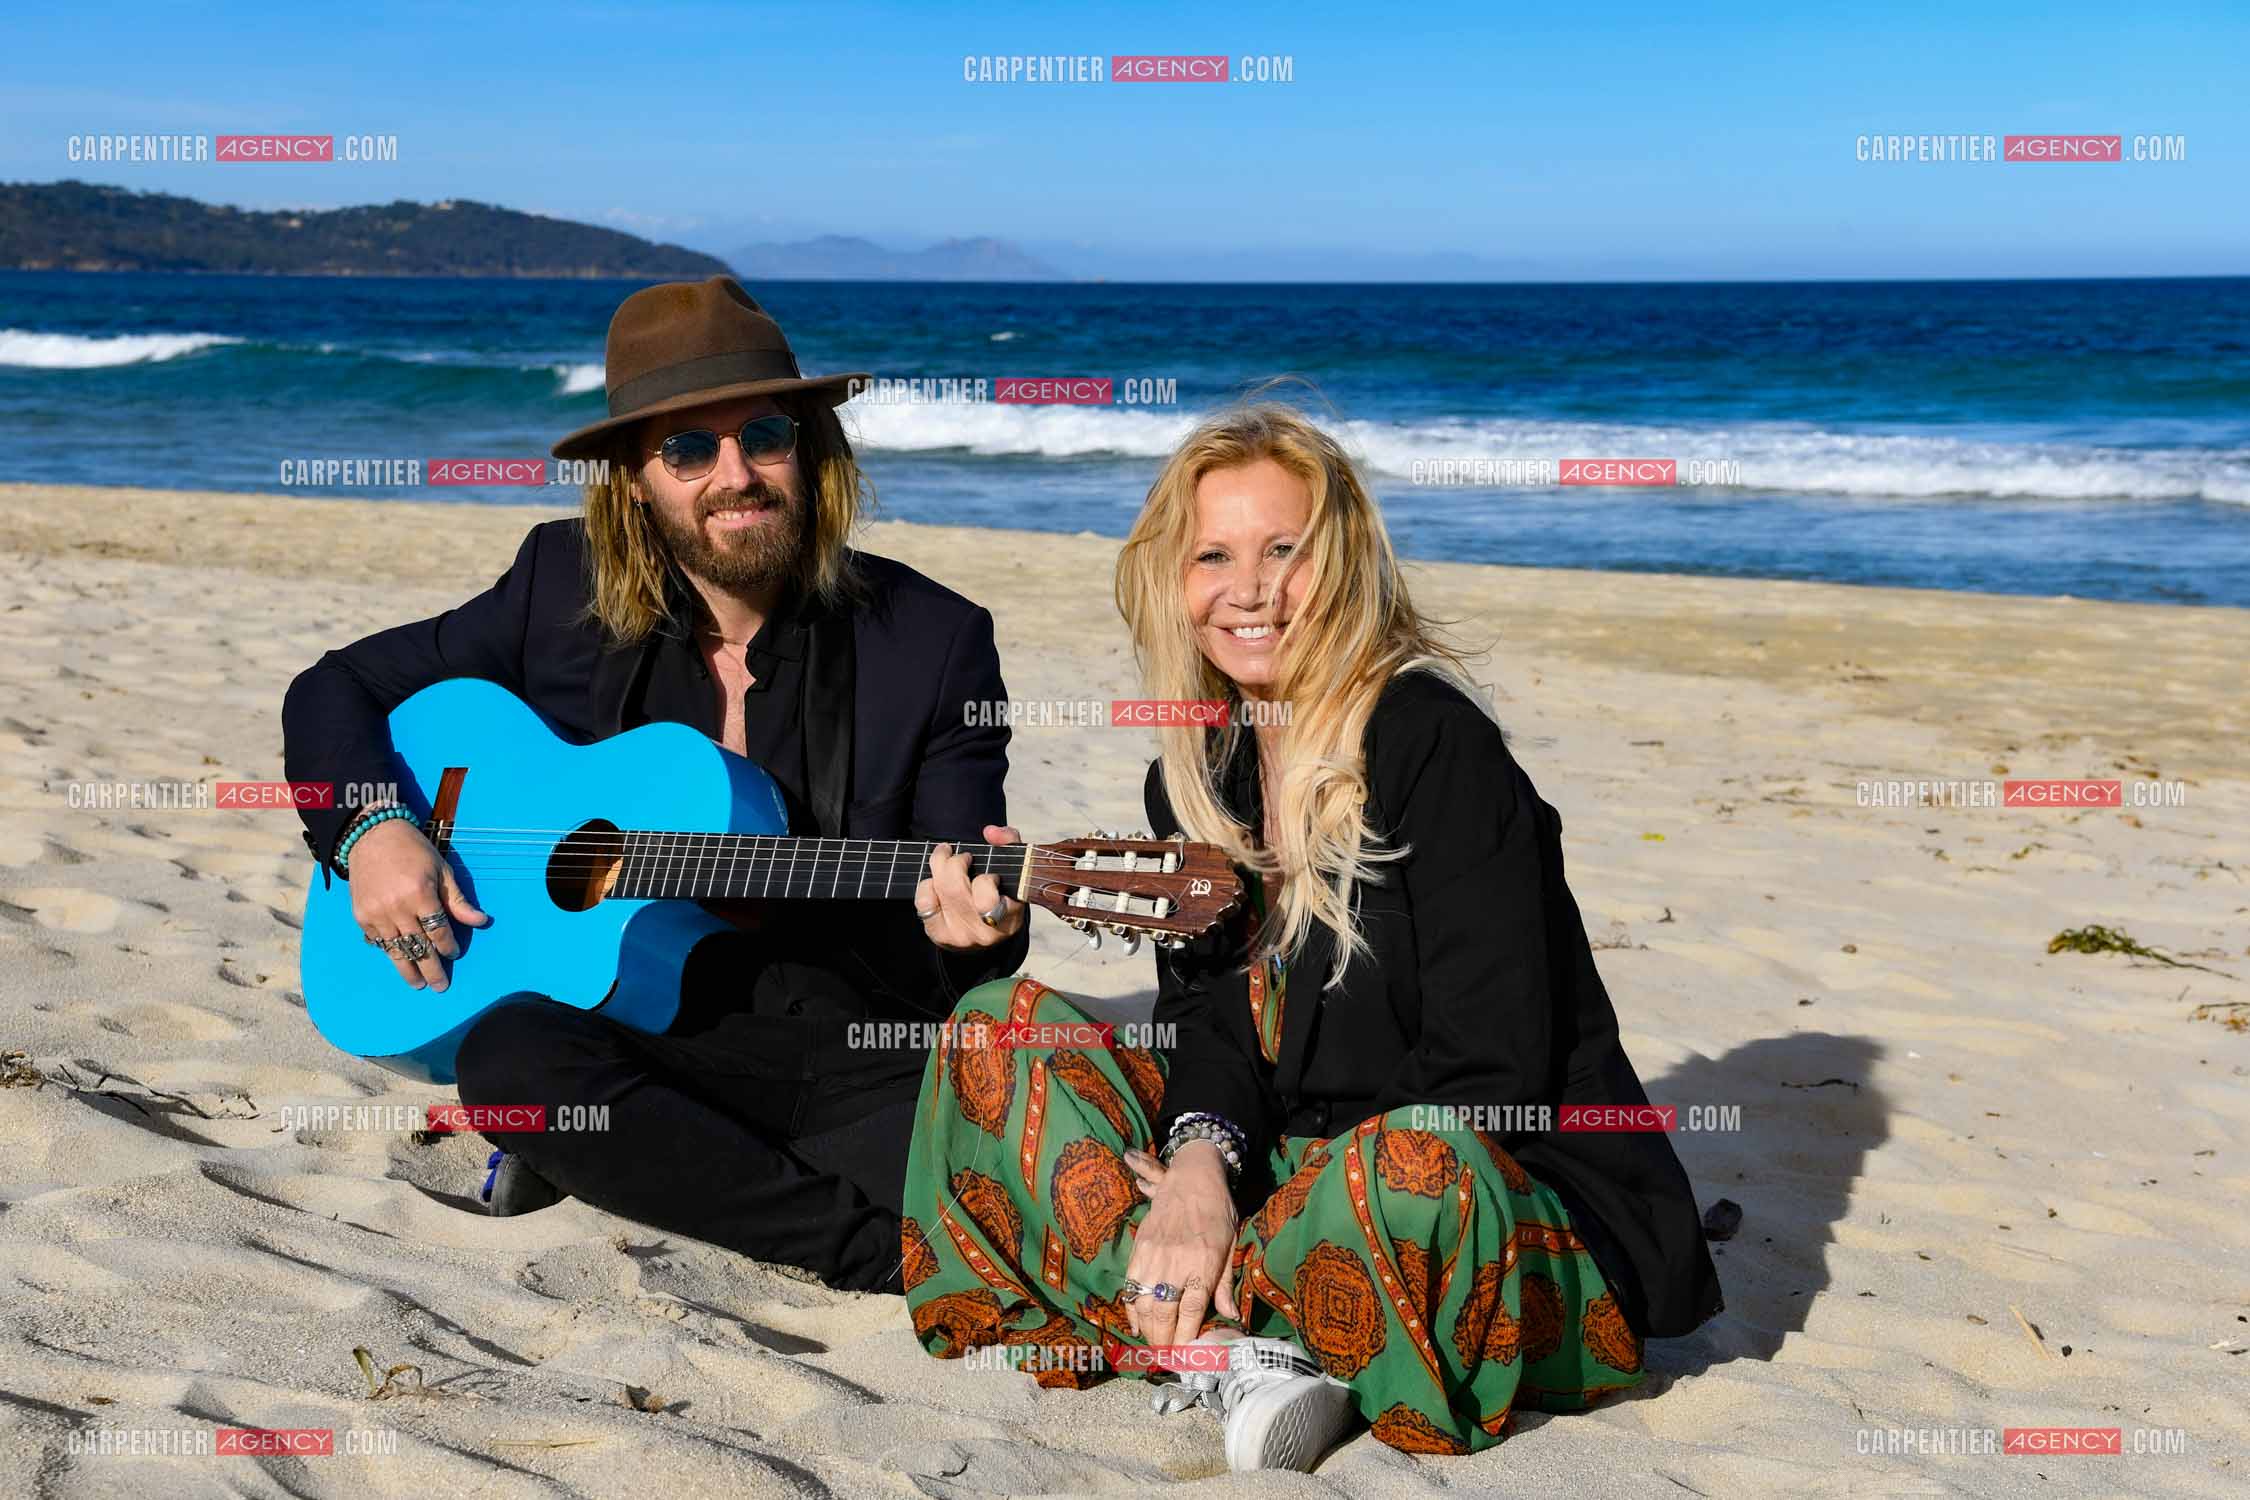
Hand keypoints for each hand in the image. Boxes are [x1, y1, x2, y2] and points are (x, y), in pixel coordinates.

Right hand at [347, 818, 488, 990]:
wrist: (372, 836)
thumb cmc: (413, 851)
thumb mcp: (442, 870)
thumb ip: (458, 901)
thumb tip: (481, 921)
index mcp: (420, 894)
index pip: (438, 931)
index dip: (449, 946)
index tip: (455, 953)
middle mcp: (396, 908)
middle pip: (418, 947)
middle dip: (431, 970)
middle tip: (440, 986)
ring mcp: (376, 914)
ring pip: (396, 950)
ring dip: (408, 970)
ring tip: (418, 985)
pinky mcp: (361, 916)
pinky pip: (378, 942)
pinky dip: (390, 952)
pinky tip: (399, 961)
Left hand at [915, 824, 1026, 950]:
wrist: (989, 930)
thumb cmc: (1003, 894)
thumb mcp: (1015, 869)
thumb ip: (1009, 843)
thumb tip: (990, 832)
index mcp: (1007, 920)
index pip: (988, 901)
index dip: (986, 881)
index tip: (991, 875)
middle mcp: (982, 932)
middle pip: (956, 888)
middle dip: (956, 862)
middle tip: (963, 856)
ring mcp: (958, 935)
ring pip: (941, 890)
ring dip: (940, 866)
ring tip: (946, 858)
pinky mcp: (939, 934)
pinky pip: (924, 902)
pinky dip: (927, 885)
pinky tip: (936, 881)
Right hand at [1121, 1139, 1239, 1347]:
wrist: (1193, 1177)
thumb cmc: (1218, 1212)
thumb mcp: (1230, 1246)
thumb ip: (1224, 1284)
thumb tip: (1230, 1317)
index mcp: (1203, 1263)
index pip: (1190, 1312)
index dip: (1186, 1339)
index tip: (1187, 1358)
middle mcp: (1176, 1262)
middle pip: (1164, 1314)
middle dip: (1164, 1342)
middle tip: (1168, 1359)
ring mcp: (1154, 1255)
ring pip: (1144, 1304)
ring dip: (1147, 1331)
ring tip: (1155, 1346)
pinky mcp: (1139, 1248)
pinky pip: (1130, 1286)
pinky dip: (1131, 1309)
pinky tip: (1137, 1324)